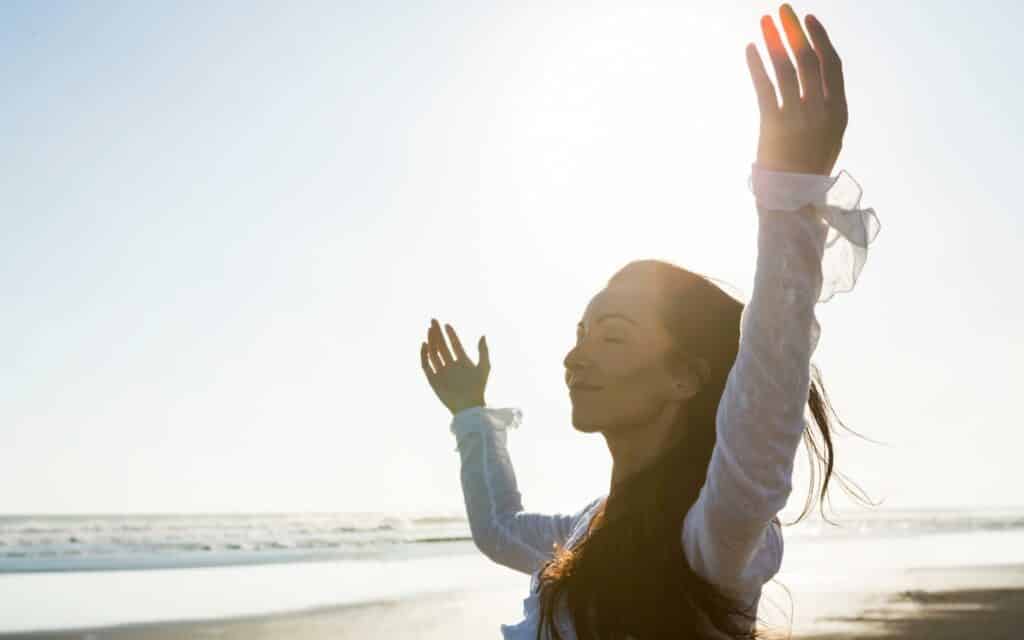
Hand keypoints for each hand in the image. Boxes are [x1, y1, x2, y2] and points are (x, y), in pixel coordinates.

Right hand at [421, 318, 489, 415]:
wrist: (468, 405)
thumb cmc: (478, 388)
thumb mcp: (484, 367)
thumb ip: (483, 351)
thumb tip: (483, 335)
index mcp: (463, 362)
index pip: (455, 344)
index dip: (451, 334)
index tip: (447, 324)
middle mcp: (451, 365)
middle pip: (442, 346)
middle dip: (438, 333)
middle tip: (433, 320)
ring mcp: (441, 372)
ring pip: (434, 353)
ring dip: (431, 341)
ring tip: (430, 329)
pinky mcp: (433, 380)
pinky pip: (426, 365)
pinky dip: (424, 355)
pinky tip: (425, 344)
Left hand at [746, 4, 846, 175]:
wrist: (791, 201)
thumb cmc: (807, 169)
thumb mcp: (827, 137)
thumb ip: (824, 107)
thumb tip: (813, 75)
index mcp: (838, 112)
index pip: (831, 65)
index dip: (820, 39)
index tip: (808, 19)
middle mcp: (820, 111)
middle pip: (808, 59)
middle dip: (795, 31)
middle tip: (783, 10)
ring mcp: (797, 118)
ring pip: (786, 68)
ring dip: (774, 40)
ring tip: (765, 20)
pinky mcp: (773, 126)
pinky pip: (764, 87)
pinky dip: (756, 64)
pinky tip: (749, 47)